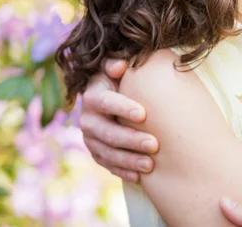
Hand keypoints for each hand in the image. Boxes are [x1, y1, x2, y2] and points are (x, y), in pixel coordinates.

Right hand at [81, 58, 159, 182]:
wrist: (108, 99)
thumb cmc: (120, 80)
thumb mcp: (116, 69)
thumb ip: (116, 65)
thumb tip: (121, 66)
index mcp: (93, 96)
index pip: (105, 102)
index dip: (122, 108)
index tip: (143, 114)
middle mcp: (87, 119)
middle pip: (108, 132)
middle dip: (131, 140)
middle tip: (154, 144)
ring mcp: (91, 139)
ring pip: (108, 153)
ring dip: (129, 160)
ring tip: (150, 165)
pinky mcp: (96, 153)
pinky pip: (108, 165)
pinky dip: (123, 171)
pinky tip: (139, 177)